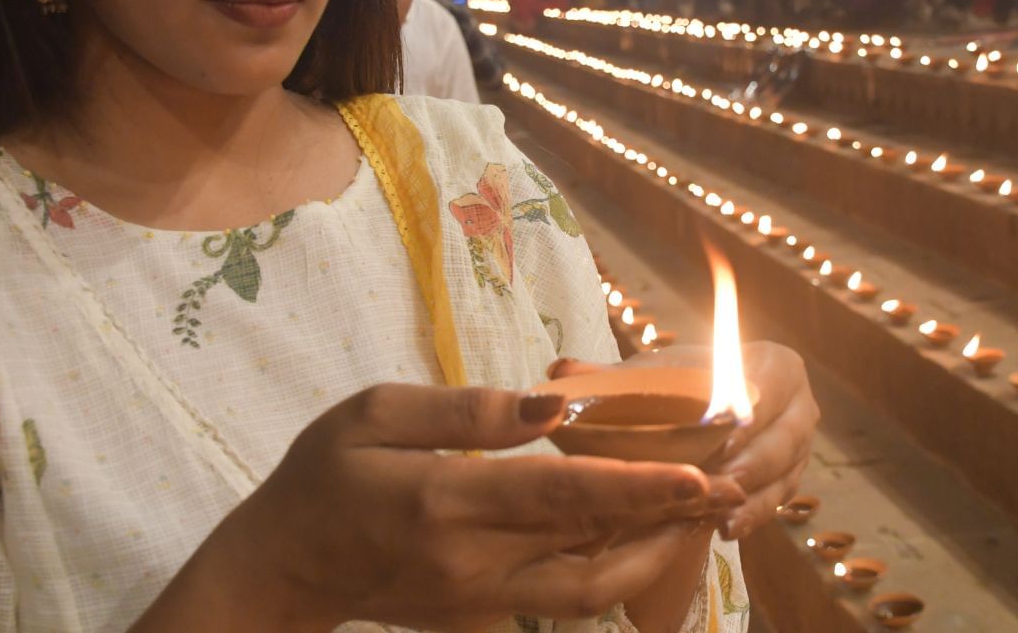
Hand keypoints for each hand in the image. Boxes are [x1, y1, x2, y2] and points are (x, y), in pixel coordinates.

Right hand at [159, 384, 736, 629]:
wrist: (284, 569)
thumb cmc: (323, 477)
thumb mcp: (375, 414)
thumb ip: (468, 409)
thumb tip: (554, 405)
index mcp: (446, 502)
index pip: (560, 496)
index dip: (637, 488)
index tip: (700, 475)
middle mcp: (476, 562)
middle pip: (596, 547)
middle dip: (671, 519)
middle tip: (732, 484)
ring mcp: (485, 599)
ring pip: (594, 586)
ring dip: (654, 551)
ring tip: (699, 509)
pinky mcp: (487, 616)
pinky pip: (568, 596)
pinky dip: (613, 567)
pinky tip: (642, 530)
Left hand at [552, 340, 817, 541]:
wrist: (703, 412)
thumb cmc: (677, 388)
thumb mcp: (649, 379)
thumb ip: (608, 377)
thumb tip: (559, 373)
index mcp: (775, 365)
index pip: (770, 384)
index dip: (750, 407)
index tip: (723, 432)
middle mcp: (798, 406)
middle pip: (783, 436)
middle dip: (753, 460)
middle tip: (723, 481)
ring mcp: (798, 450)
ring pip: (782, 475)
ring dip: (752, 498)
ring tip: (721, 518)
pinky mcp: (789, 483)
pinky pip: (776, 503)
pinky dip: (751, 517)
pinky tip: (723, 530)